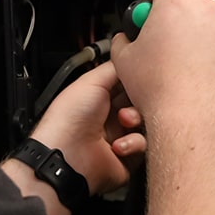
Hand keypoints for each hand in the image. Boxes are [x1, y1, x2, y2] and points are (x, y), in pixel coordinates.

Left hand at [30, 60, 144, 195]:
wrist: (67, 155)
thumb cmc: (69, 118)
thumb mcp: (92, 81)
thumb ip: (115, 67)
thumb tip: (132, 56)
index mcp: (102, 99)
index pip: (130, 86)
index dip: (138, 82)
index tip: (144, 79)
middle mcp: (112, 117)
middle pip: (143, 104)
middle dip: (140, 101)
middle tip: (130, 102)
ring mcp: (122, 137)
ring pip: (148, 124)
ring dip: (137, 121)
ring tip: (124, 122)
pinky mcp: (130, 158)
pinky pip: (145, 146)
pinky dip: (134, 143)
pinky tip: (118, 145)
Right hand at [108, 0, 214, 140]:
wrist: (194, 120)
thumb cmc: (162, 92)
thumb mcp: (124, 61)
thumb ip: (123, 40)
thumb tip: (125, 39)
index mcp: (175, 6)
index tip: (150, 7)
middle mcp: (206, 12)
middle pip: (190, 2)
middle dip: (177, 17)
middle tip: (165, 41)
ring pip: (211, 24)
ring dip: (198, 37)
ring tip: (184, 66)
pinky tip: (203, 75)